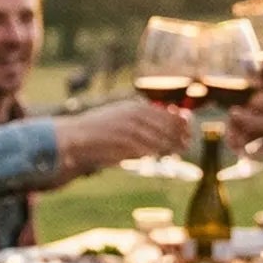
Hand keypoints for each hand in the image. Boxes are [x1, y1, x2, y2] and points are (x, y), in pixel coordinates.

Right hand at [50, 99, 191, 179]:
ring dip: (170, 144)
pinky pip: (146, 147)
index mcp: (134, 107)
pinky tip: (160, 155)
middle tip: (186, 144)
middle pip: (165, 124)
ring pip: (158, 136)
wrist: (75, 136)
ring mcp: (130, 126)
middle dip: (177, 135)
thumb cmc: (98, 132)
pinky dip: (155, 151)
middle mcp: (134, 113)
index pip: (165, 112)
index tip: (187, 131)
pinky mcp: (124, 139)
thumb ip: (139, 124)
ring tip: (178, 150)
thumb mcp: (121, 122)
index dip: (179, 122)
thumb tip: (159, 135)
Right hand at [226, 90, 262, 162]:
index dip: (234, 120)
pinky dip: (255, 150)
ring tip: (242, 154)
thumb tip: (231, 112)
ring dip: (244, 143)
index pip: (243, 108)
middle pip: (244, 122)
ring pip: (250, 134)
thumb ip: (251, 120)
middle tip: (234, 147)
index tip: (230, 132)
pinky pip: (259, 144)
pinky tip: (253, 155)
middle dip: (237, 133)